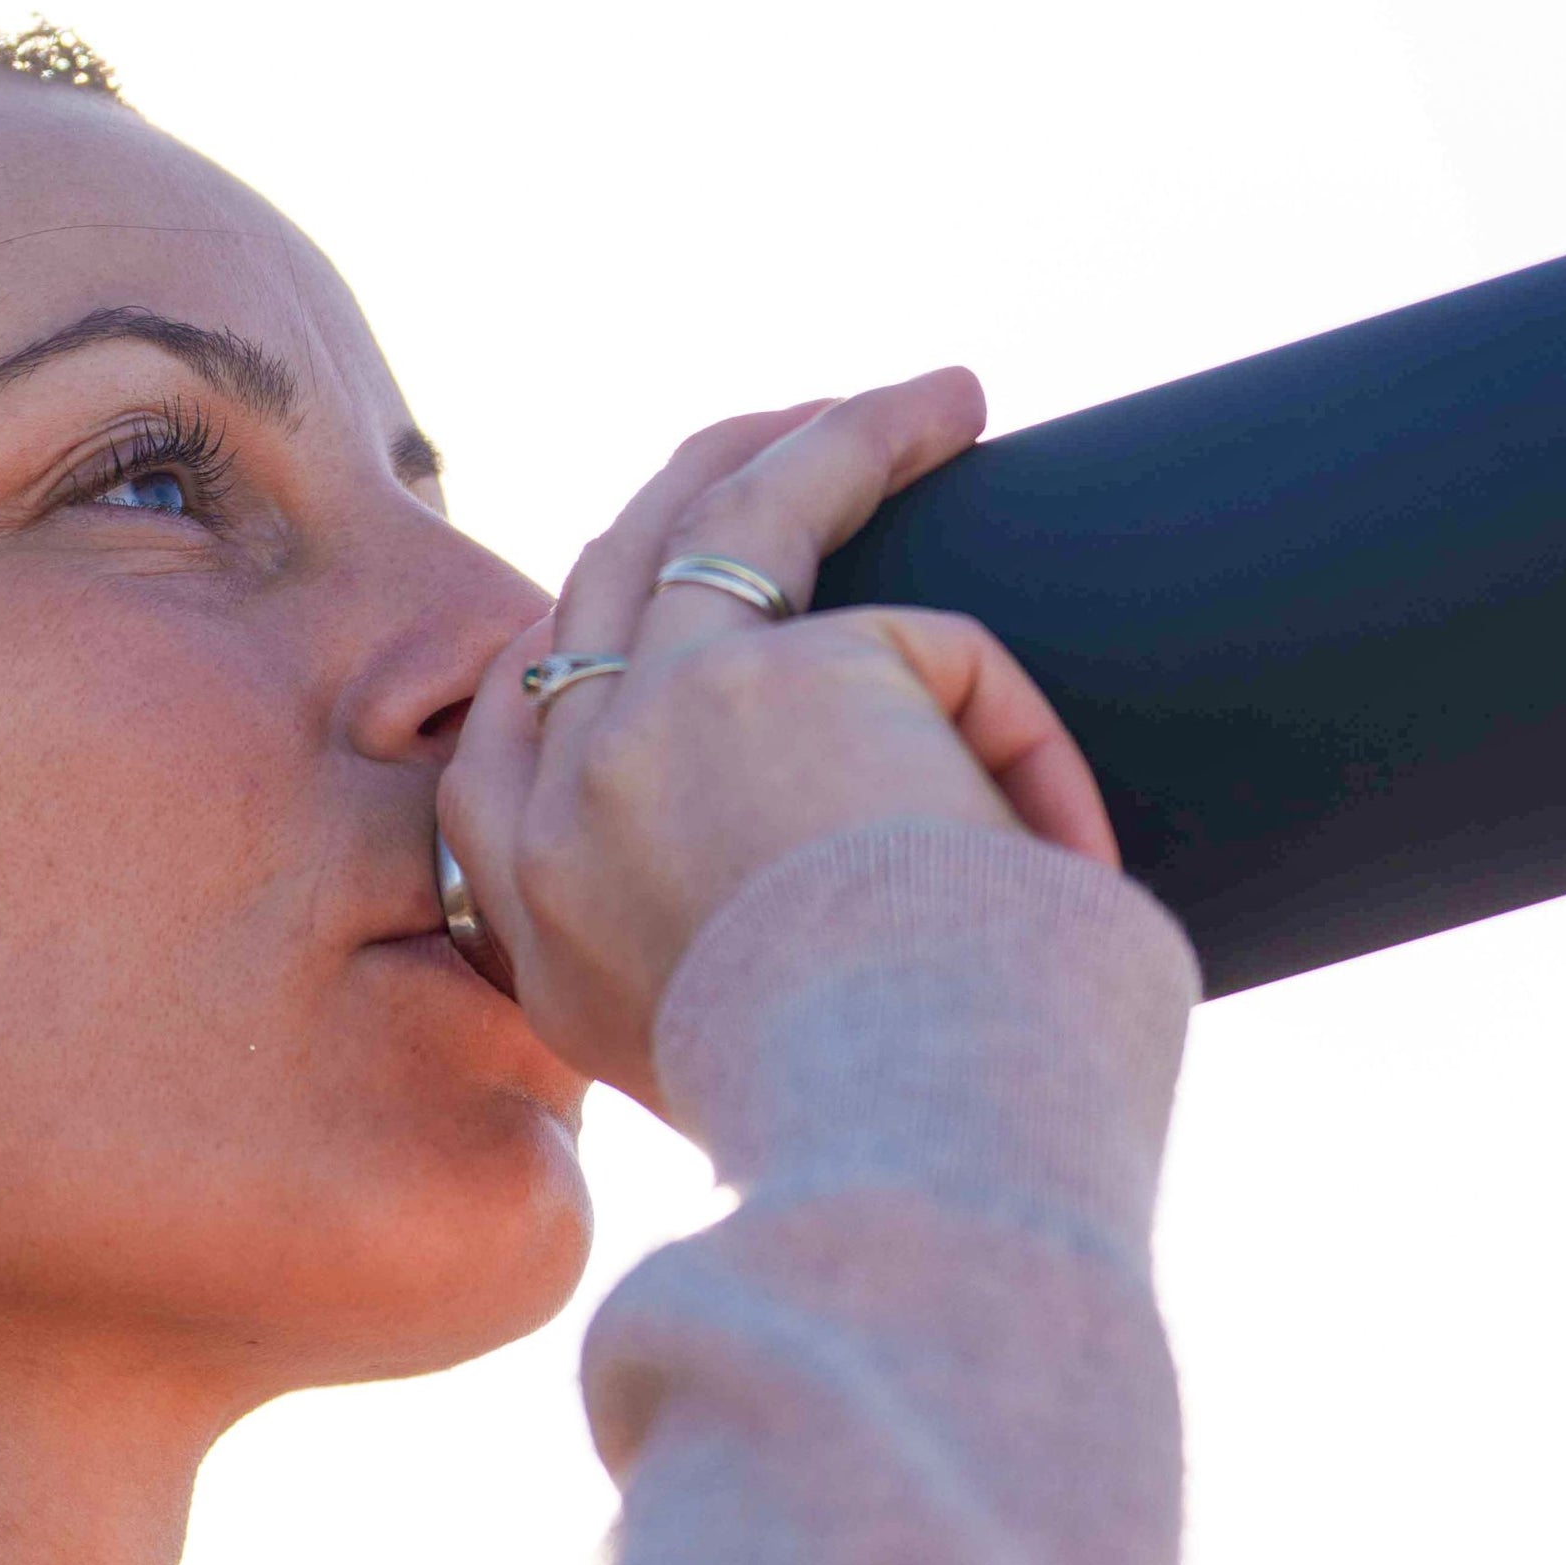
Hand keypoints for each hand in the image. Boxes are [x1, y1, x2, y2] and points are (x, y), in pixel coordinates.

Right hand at [440, 370, 1121, 1107]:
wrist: (905, 1162)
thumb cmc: (875, 1150)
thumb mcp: (743, 1070)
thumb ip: (724, 967)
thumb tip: (817, 895)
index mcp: (538, 939)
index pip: (504, 742)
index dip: (575, 644)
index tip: (664, 598)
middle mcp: (555, 825)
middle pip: (600, 584)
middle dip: (699, 492)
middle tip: (795, 444)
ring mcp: (640, 729)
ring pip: (724, 517)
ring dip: (834, 440)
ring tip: (942, 402)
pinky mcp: (770, 676)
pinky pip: (923, 638)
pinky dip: (1007, 706)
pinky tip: (1062, 818)